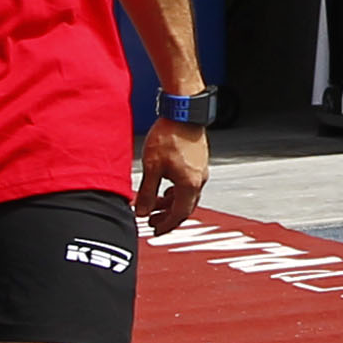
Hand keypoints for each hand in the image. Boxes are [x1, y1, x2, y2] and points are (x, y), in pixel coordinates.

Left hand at [136, 120, 210, 235]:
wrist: (183, 111)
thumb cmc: (169, 135)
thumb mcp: (152, 167)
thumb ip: (147, 193)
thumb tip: (141, 212)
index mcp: (190, 184)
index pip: (179, 214)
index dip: (166, 225)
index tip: (154, 230)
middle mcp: (199, 179)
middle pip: (185, 207)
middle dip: (167, 217)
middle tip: (151, 222)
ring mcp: (200, 169)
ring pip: (186, 195)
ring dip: (170, 203)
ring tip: (154, 205)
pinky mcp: (198, 160)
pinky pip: (188, 184)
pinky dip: (176, 191)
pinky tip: (164, 187)